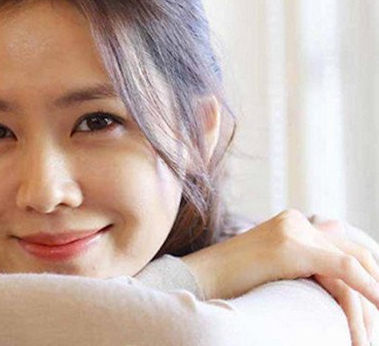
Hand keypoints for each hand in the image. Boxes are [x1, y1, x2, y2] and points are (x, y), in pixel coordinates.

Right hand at [181, 209, 378, 344]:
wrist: (196, 282)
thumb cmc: (228, 284)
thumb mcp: (273, 272)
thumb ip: (300, 270)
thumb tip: (335, 291)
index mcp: (291, 224)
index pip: (344, 244)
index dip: (370, 272)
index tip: (377, 300)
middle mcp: (296, 222)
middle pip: (355, 251)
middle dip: (375, 285)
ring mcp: (293, 231)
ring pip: (352, 264)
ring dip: (369, 301)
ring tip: (370, 334)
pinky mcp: (291, 247)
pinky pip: (344, 269)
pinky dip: (368, 290)